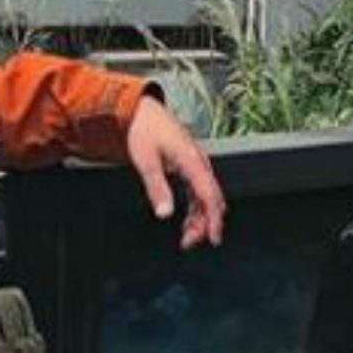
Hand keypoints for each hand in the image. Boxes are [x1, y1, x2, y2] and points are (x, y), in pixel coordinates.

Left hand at [126, 95, 225, 249]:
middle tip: (189, 242)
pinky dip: (195, 208)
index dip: (213, 219)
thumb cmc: (143, 130)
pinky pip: (198, 190)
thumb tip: (164, 213)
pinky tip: (187, 220)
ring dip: (199, 218)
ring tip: (186, 237)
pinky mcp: (189, 164)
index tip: (212, 238)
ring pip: (205, 197)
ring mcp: (195, 163)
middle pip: (211, 199)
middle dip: (204, 223)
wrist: (140, 109)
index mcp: (191, 160)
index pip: (209, 195)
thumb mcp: (146, 161)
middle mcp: (198, 162)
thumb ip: (157, 188)